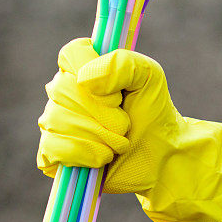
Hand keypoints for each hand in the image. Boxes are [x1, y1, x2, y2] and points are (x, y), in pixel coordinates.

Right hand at [37, 38, 221, 221]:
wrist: (173, 165)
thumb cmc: (164, 119)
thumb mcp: (149, 79)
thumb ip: (122, 63)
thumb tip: (87, 79)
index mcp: (89, 72)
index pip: (67, 57)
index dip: (87, 72)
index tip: (112, 88)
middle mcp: (72, 98)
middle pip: (62, 94)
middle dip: (97, 114)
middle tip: (127, 127)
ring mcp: (65, 129)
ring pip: (55, 125)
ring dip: (92, 138)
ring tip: (119, 147)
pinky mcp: (64, 161)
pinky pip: (49, 155)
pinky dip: (74, 158)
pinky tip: (98, 161)